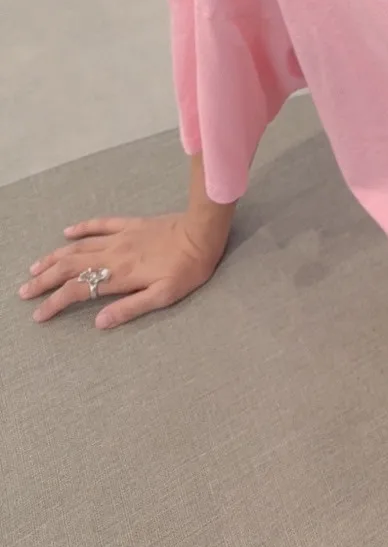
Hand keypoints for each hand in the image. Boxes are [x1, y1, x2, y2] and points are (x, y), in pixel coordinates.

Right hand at [18, 213, 226, 329]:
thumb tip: (99, 322)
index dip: (55, 302)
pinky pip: (100, 224)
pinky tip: (67, 232)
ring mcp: (121, 237)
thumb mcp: (164, 296)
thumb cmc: (188, 268)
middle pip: (70, 266)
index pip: (78, 290)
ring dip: (54, 257)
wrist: (203, 232)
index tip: (39, 315)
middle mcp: (114, 255)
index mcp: (120, 275)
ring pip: (79, 246)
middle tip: (24, 291)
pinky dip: (81, 228)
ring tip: (35, 268)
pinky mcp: (131, 224)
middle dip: (45, 280)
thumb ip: (131, 309)